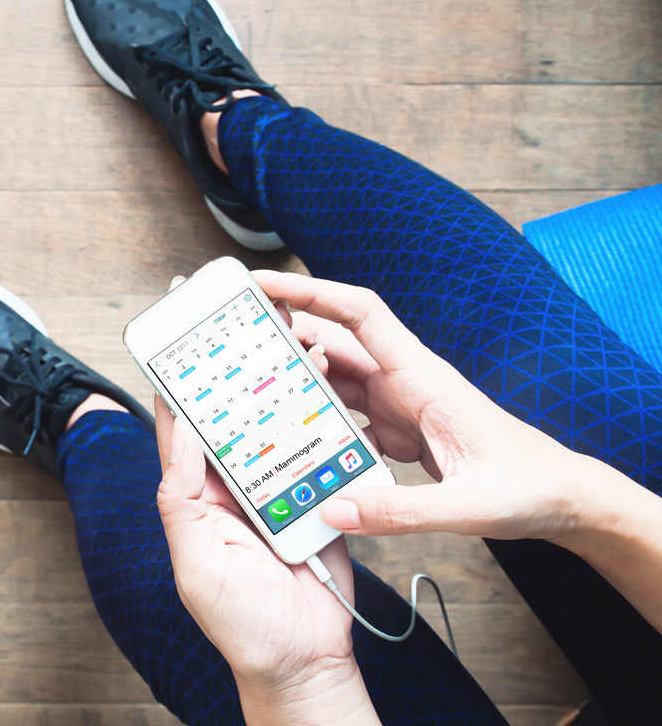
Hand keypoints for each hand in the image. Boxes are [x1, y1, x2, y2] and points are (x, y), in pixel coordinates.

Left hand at [153, 279, 377, 724]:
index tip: (178, 328)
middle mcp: (232, 485)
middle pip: (235, 412)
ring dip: (285, 383)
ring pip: (278, 423)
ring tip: (295, 340)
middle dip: (240, 366)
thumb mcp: (197, 561)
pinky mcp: (314, 497)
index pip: (181, 424)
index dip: (178, 377)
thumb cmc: (242, 623)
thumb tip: (179, 431)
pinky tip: (328, 387)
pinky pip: (316, 450)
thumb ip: (183, 496)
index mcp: (196, 495)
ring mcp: (274, 489)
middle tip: (247, 317)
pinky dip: (322, 418)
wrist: (304, 662)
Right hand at [252, 270, 602, 543]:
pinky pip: (343, 415)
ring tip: (250, 388)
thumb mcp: (468, 505)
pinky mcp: (395, 429)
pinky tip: (291, 438)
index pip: (361, 313)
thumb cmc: (527, 486)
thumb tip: (333, 510)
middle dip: (285, 335)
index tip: (266, 284)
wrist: (560, 498)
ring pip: (333, 378)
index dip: (312, 290)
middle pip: (333, 342)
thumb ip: (400, 511)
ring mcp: (398, 404)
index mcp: (423, 376)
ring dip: (295, 381)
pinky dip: (314, 420)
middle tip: (235, 340)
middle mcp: (405, 381)